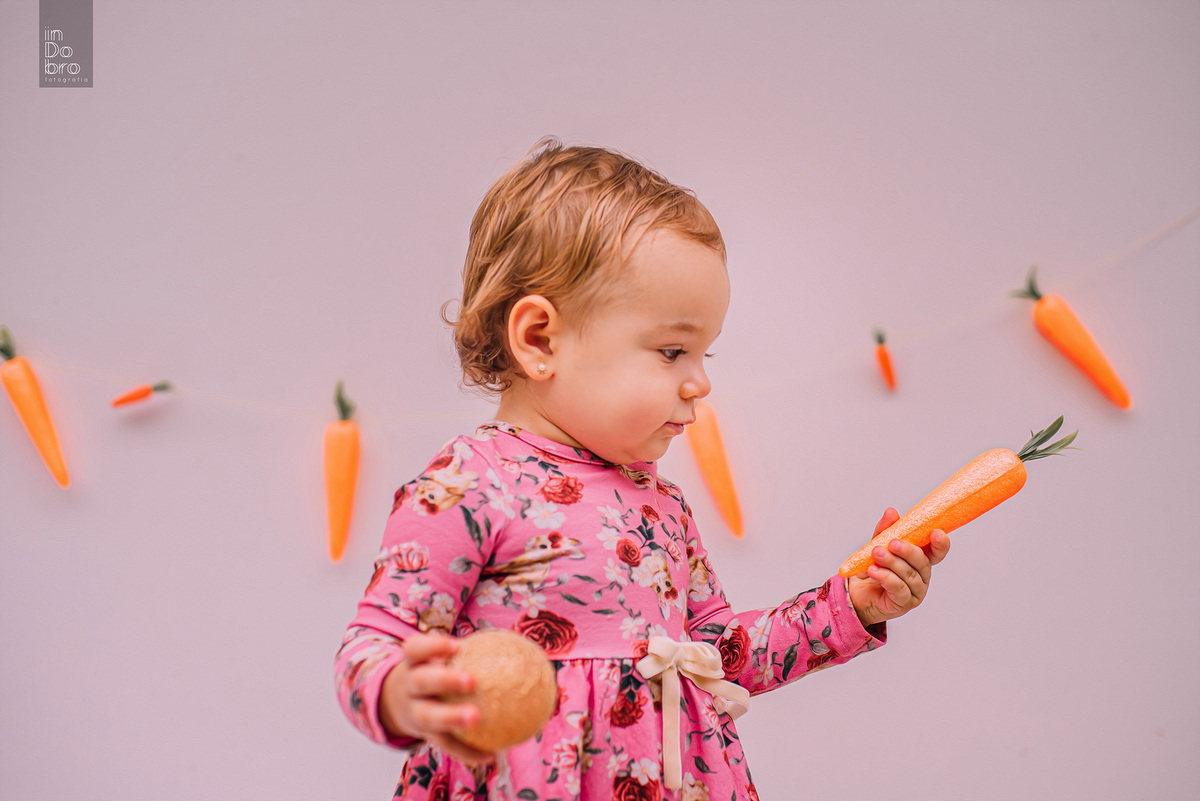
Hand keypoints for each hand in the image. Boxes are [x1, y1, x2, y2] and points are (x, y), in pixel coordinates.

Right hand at [379, 632, 494, 764]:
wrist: (397, 702)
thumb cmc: (433, 671)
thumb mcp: (437, 658)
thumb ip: (469, 653)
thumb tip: (520, 648)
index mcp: (414, 663)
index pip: (416, 649)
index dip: (433, 646)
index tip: (458, 646)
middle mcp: (409, 686)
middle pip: (421, 681)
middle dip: (444, 680)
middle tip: (470, 681)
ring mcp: (413, 712)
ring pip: (428, 716)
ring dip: (452, 717)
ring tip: (476, 718)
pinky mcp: (424, 735)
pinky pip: (445, 743)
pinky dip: (466, 751)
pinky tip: (490, 755)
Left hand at [847, 507, 950, 627]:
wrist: (856, 592)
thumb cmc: (872, 568)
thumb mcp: (877, 545)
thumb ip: (885, 530)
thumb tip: (891, 512)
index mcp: (920, 559)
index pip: (937, 551)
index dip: (940, 543)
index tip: (936, 533)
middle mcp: (921, 576)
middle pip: (922, 562)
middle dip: (908, 551)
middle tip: (892, 543)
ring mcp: (915, 591)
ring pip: (909, 575)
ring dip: (892, 562)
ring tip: (876, 554)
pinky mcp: (903, 603)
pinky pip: (898, 589)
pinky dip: (886, 577)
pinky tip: (874, 570)